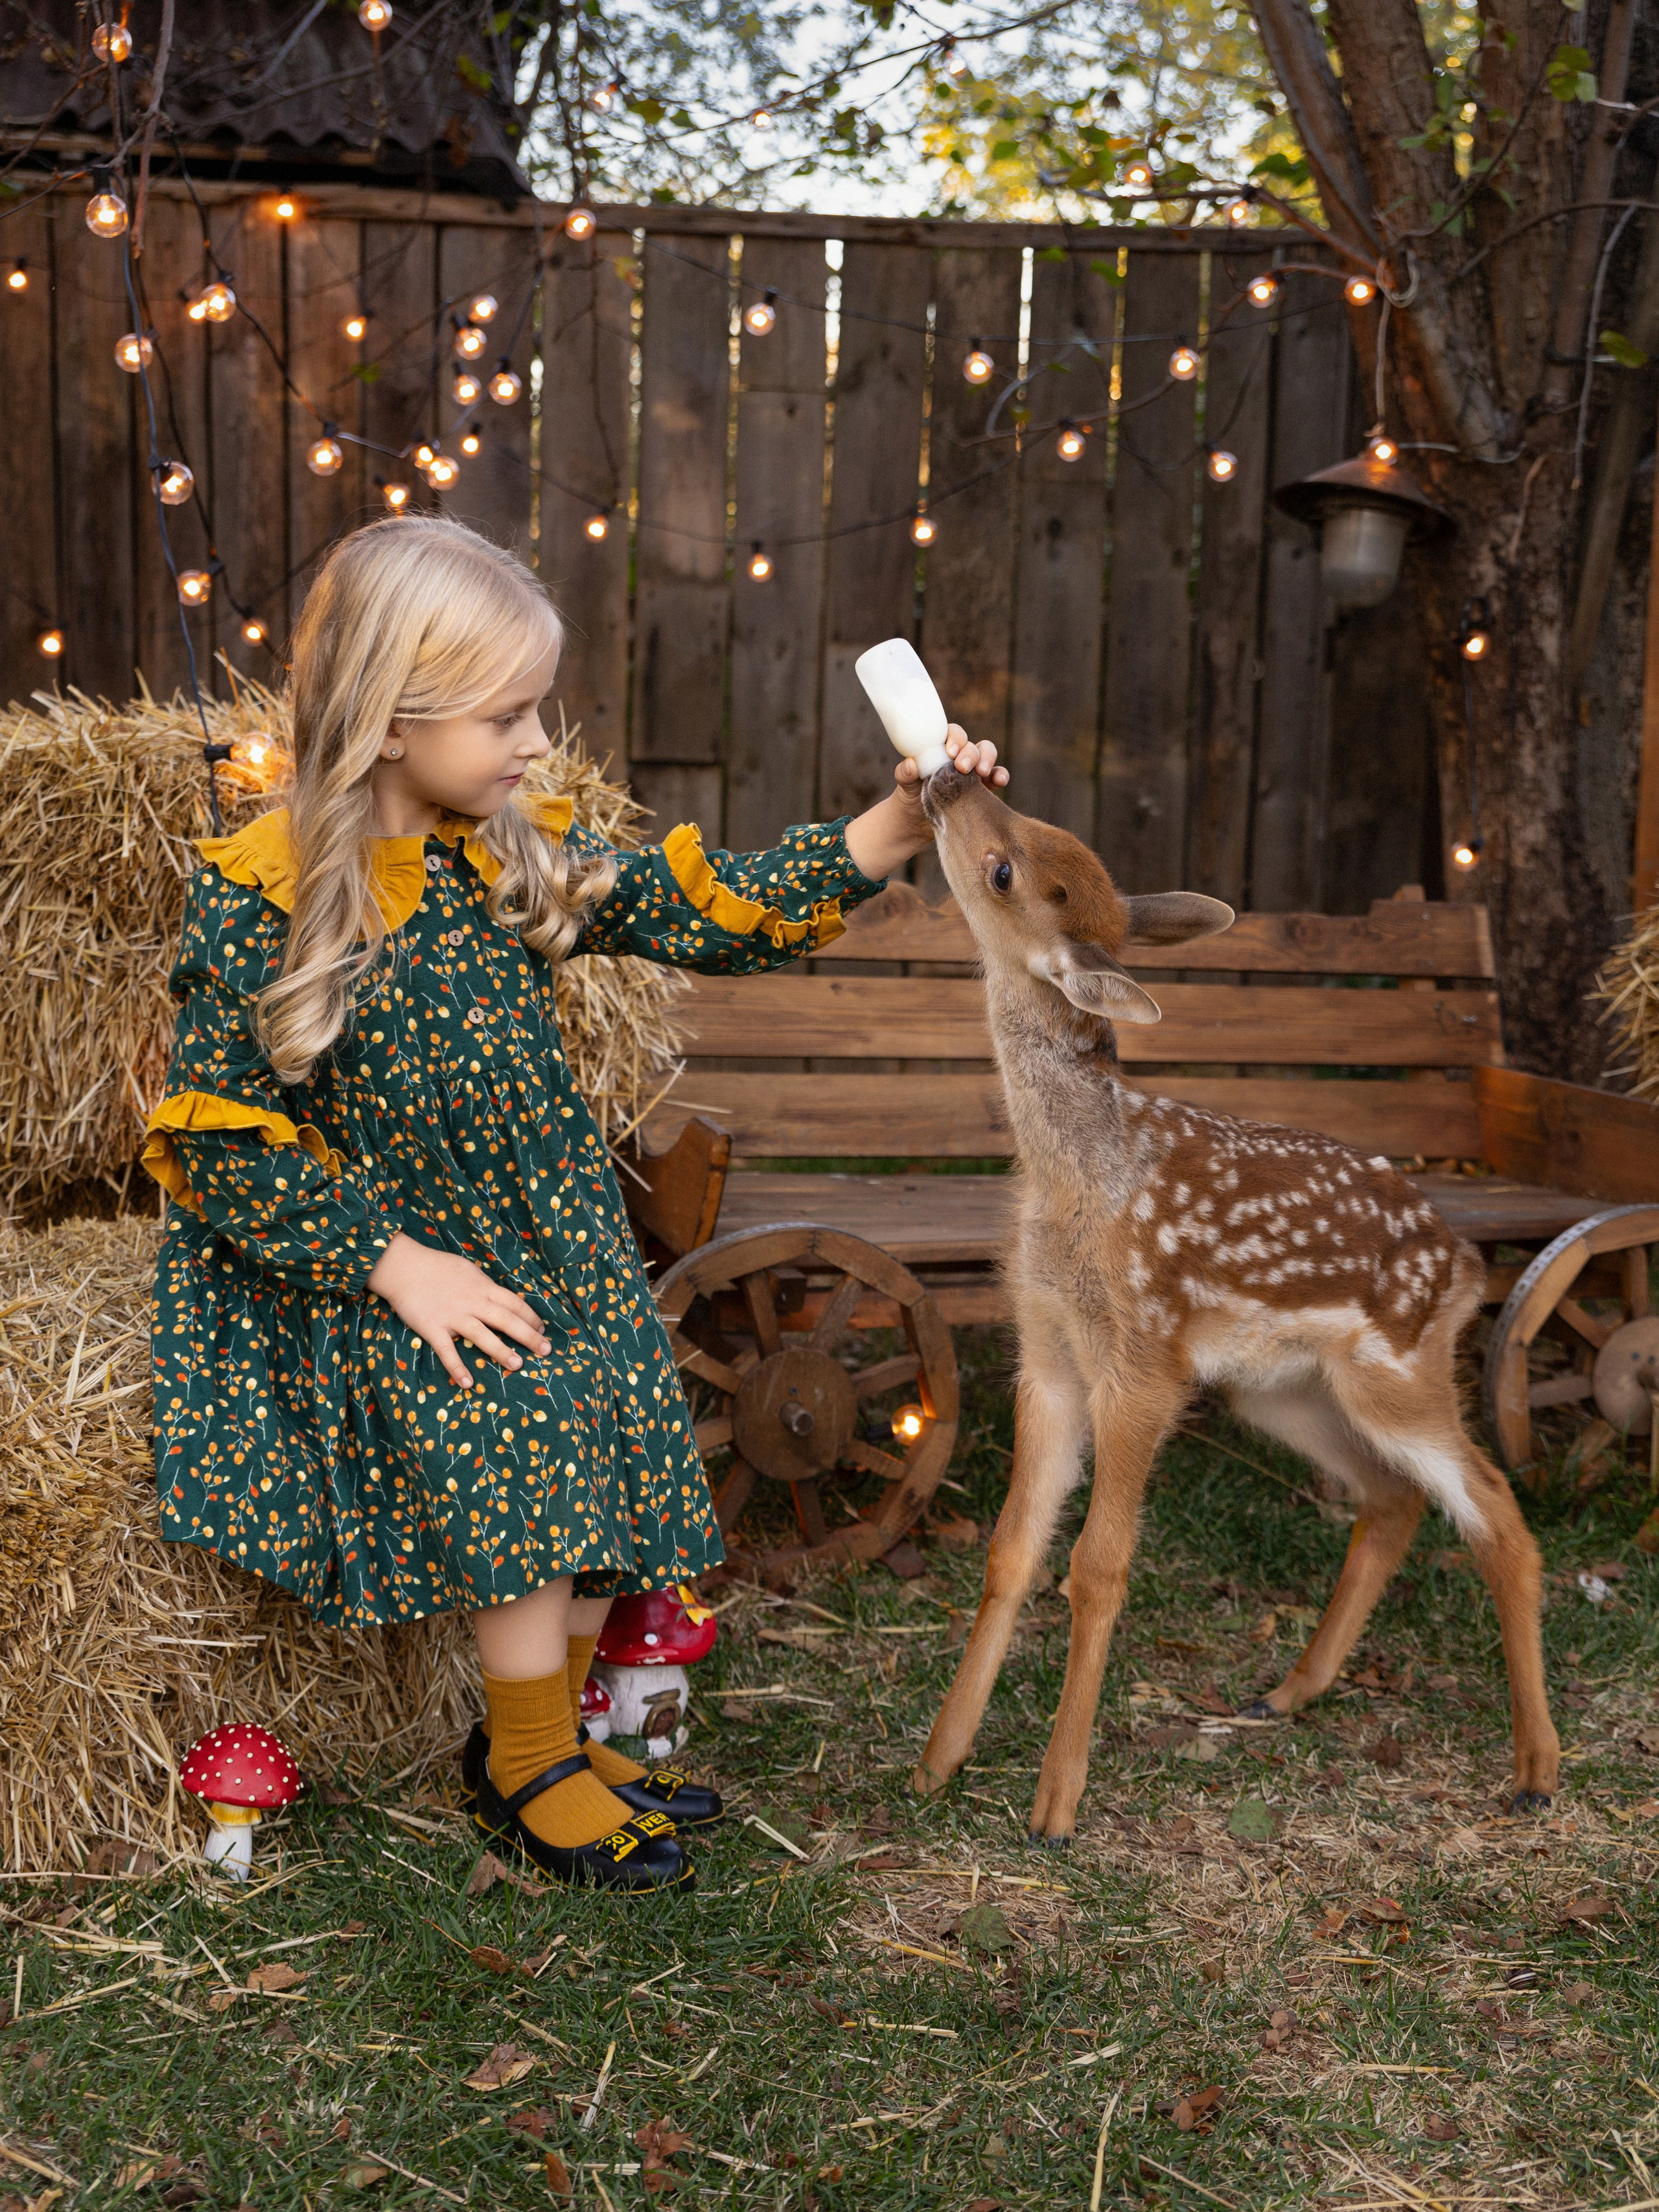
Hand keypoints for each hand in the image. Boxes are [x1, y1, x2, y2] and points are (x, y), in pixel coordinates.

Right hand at [366, 1232, 550, 1389]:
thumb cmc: (436, 1267)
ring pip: (483, 1335)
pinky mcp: (433, 1328)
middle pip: (507, 1320)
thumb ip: (484, 1286)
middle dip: (529, 1336)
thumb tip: (501, 1298)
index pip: (515, 1303)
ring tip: (518, 1365)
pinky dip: (457, 1367)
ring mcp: (453, 1316)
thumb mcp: (468, 1270)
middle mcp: (473, 1302)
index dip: (531, 1317)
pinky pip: (447, 1351)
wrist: (404, 1267)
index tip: (542, 1329)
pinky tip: (467, 1383)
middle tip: (546, 1351)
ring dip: (501, 1351)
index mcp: (483, 1287)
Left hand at [844, 725, 1009, 878]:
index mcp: (941, 748)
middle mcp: (959, 756)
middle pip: (972, 745)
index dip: (955, 738)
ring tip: (983, 772)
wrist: (916, 823)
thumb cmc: (909, 797)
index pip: (953, 734)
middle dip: (971, 753)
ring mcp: (972, 772)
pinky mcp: (982, 788)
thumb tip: (911, 764)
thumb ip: (904, 773)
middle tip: (962, 767)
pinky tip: (1001, 781)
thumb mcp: (904, 785)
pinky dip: (1000, 775)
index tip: (950, 751)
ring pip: (987, 756)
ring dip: (988, 760)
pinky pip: (996, 777)